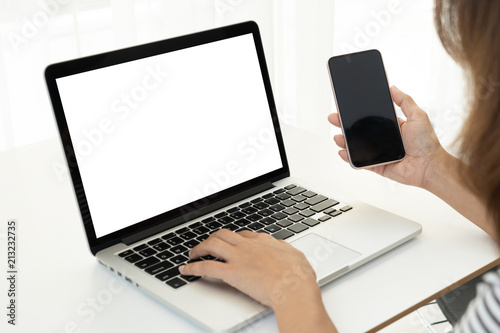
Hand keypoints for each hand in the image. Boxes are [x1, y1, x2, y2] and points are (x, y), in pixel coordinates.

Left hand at [180, 229, 336, 331]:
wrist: (293, 287)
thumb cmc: (298, 276)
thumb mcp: (296, 256)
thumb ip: (285, 251)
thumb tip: (283, 248)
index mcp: (264, 241)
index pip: (244, 235)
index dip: (234, 238)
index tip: (230, 242)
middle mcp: (248, 245)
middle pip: (224, 234)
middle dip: (213, 237)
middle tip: (207, 244)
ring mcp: (238, 257)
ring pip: (212, 244)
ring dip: (199, 248)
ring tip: (192, 253)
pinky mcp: (231, 272)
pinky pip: (206, 266)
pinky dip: (193, 267)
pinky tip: (186, 269)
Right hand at [328, 86, 445, 188]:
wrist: (429, 166)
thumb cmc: (427, 143)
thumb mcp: (418, 115)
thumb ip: (405, 101)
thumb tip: (393, 87)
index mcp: (392, 126)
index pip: (370, 118)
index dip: (358, 113)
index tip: (347, 106)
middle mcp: (383, 139)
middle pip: (359, 131)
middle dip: (345, 125)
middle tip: (335, 118)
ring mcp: (379, 153)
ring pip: (357, 146)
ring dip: (344, 141)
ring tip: (338, 136)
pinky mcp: (377, 166)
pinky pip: (360, 162)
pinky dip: (349, 158)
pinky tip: (343, 152)